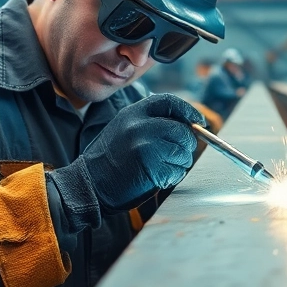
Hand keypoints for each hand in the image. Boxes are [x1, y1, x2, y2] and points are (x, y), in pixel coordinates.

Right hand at [51, 94, 204, 219]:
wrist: (88, 185)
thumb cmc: (109, 160)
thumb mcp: (123, 129)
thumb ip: (149, 122)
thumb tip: (186, 123)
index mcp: (133, 113)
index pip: (169, 102)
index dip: (188, 111)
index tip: (199, 122)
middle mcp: (140, 126)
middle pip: (182, 130)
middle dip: (186, 144)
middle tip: (177, 155)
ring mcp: (146, 146)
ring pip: (183, 152)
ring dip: (179, 163)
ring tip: (160, 167)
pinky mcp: (151, 167)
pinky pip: (177, 171)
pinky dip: (173, 177)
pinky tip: (156, 178)